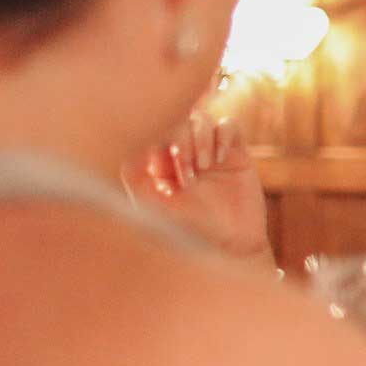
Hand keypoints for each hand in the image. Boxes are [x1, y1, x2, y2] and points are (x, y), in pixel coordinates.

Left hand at [121, 110, 272, 264]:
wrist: (232, 246)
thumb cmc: (190, 231)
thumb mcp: (153, 205)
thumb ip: (135, 176)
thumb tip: (128, 144)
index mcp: (160, 164)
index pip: (153, 131)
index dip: (156, 139)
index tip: (162, 169)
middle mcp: (185, 154)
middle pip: (177, 121)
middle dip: (180, 142)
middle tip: (188, 176)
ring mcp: (210, 152)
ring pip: (200, 120)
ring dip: (200, 140)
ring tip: (203, 168)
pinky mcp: (236, 153)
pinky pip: (228, 125)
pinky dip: (222, 137)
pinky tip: (220, 160)